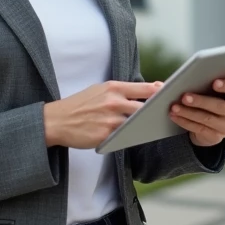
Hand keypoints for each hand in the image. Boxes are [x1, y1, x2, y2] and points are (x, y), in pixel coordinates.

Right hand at [44, 80, 162, 148]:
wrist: (56, 120)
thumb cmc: (79, 105)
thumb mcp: (98, 90)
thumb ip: (119, 91)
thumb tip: (142, 92)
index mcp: (112, 88)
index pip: (144, 88)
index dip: (159, 91)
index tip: (169, 93)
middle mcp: (114, 102)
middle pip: (145, 106)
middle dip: (156, 110)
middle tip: (166, 112)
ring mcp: (111, 119)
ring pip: (137, 123)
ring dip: (145, 125)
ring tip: (154, 125)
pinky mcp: (106, 135)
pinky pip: (126, 136)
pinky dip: (131, 135)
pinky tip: (136, 135)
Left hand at [169, 77, 224, 146]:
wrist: (208, 121)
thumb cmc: (207, 96)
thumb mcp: (205, 88)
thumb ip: (196, 80)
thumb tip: (162, 84)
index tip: (214, 82)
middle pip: (221, 107)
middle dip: (201, 101)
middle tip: (184, 96)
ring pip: (207, 119)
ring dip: (189, 112)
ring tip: (174, 106)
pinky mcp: (216, 138)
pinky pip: (199, 129)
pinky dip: (185, 121)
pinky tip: (174, 115)